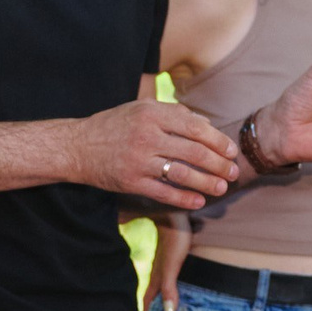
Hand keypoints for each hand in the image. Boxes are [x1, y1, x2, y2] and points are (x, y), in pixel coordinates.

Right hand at [72, 98, 240, 209]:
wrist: (77, 146)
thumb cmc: (114, 125)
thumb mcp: (141, 109)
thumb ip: (174, 114)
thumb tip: (206, 125)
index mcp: (152, 114)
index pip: (195, 128)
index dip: (218, 141)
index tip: (231, 150)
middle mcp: (147, 136)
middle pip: (194, 152)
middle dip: (219, 164)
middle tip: (233, 172)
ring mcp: (139, 160)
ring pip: (183, 173)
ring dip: (207, 183)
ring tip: (222, 188)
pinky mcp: (131, 182)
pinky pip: (164, 192)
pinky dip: (184, 198)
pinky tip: (198, 201)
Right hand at [145, 211, 192, 310]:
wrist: (175, 213)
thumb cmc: (175, 238)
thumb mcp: (172, 266)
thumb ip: (168, 288)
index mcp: (157, 274)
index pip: (148, 297)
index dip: (145, 309)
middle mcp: (158, 269)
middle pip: (151, 290)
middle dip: (148, 303)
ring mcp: (163, 260)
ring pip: (157, 280)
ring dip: (155, 291)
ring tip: (153, 301)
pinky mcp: (169, 252)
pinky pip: (163, 270)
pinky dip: (162, 279)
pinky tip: (164, 277)